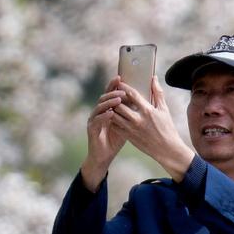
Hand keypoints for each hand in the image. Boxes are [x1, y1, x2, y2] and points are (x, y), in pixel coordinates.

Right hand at [80, 76, 127, 191]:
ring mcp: (93, 119)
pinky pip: (97, 120)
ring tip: (118, 99)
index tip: (120, 77)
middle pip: (104, 97)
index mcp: (106, 109)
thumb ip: (130, 112)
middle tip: (122, 89)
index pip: (110, 94)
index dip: (113, 85)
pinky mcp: (91, 129)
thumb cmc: (115, 139)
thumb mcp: (125, 123)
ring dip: (109, 102)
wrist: (104, 156)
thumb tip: (142, 101)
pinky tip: (110, 113)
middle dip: (112, 92)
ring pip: (99, 107)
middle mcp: (98, 111)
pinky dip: (104, 116)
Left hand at [111, 76, 194, 181]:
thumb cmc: (167, 128)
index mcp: (147, 110)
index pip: (132, 94)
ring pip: (115, 115)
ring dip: (113, 109)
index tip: (119, 82)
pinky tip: (115, 116)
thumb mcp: (164, 109)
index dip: (124, 87)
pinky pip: (115, 126)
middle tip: (114, 94)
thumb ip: (158, 93)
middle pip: (119, 104)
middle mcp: (138, 119)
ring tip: (113, 104)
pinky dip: (113, 120)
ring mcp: (132, 129)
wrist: (167, 150)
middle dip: (116, 98)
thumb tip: (153, 78)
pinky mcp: (129, 137)